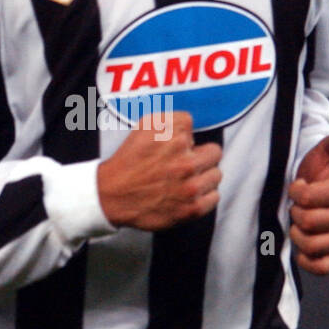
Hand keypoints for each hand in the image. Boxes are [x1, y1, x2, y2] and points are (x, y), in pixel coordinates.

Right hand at [96, 111, 221, 229]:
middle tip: (185, 163)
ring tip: (186, 180)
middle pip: (214, 152)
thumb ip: (171, 119)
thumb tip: (190, 127)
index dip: (183, 135)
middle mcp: (186, 162)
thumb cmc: (128, 163)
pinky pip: (214, 197)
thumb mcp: (143, 127)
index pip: (194, 127)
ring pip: (216, 174)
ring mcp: (191, 187)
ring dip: (204, 176)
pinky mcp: (192, 208)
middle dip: (200, 155)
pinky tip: (189, 194)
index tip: (175, 145)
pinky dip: (204, 196)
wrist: (112, 196)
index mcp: (175, 139)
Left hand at [287, 129, 328, 274]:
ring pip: (313, 246)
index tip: (297, 187)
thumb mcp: (320, 157)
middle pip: (308, 222)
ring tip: (297, 226)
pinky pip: (322, 268)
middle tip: (297, 208)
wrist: (316, 195)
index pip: (309, 197)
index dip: (297, 192)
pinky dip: (308, 260)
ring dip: (298, 237)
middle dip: (295, 214)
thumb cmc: (315, 175)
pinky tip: (301, 249)